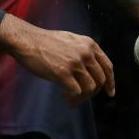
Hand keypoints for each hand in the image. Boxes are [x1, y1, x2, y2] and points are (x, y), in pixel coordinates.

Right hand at [0, 16, 114, 105]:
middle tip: (81, 97)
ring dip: (82, 98)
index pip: (108, 66)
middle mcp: (85, 53)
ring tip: (70, 98)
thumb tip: (93, 70)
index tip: (110, 93)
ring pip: (90, 88)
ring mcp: (75, 63)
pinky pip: (77, 92)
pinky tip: (64, 96)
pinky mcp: (63, 73)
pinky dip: (73, 98)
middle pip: (100, 80)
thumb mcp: (72, 40)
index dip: (111, 82)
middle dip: (93, 93)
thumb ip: (84, 51)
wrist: (28, 41)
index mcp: (89, 44)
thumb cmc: (47, 42)